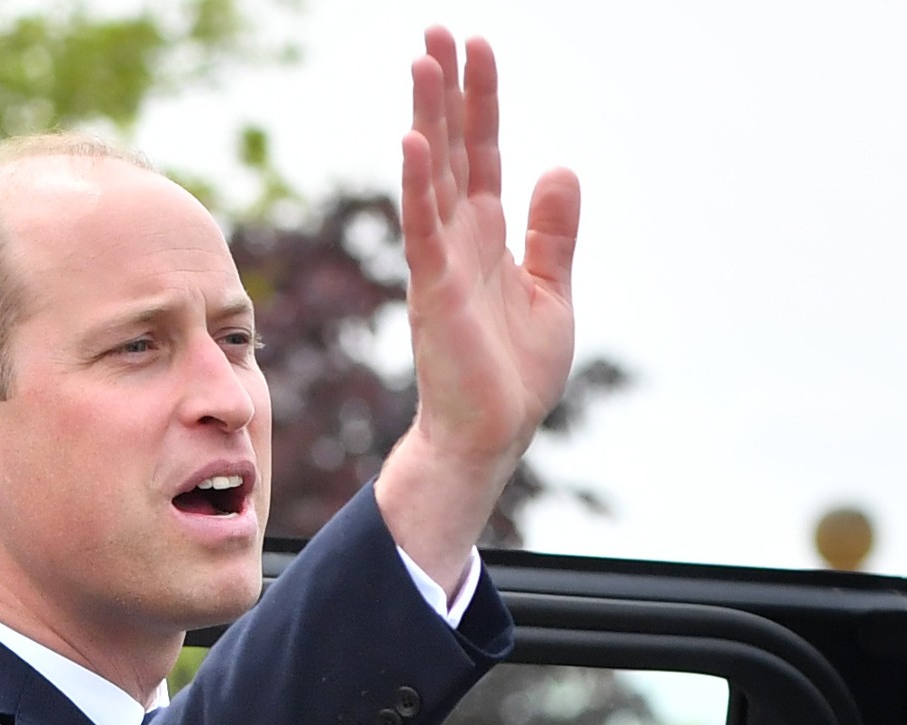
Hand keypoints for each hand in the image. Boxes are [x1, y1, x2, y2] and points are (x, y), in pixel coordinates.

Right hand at [376, 27, 580, 590]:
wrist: (492, 433)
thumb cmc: (514, 373)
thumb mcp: (552, 291)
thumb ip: (552, 233)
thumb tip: (559, 166)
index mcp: (490, 237)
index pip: (485, 154)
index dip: (482, 101)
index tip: (476, 47)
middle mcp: (460, 240)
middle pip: (455, 150)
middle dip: (447, 91)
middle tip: (437, 32)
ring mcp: (444, 263)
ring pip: (435, 178)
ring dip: (429, 120)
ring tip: (422, 63)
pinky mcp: (436, 293)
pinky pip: (424, 230)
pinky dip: (419, 187)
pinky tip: (414, 142)